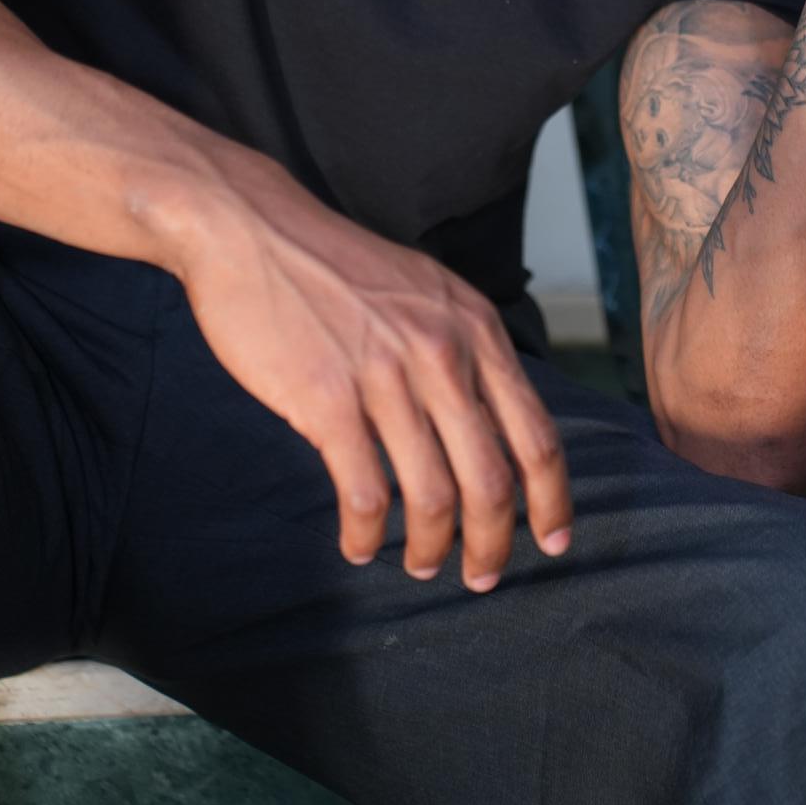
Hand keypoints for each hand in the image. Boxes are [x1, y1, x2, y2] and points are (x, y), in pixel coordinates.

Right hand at [174, 154, 572, 592]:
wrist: (252, 228)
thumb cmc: (335, 266)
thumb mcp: (426, 290)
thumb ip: (464, 348)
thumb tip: (493, 424)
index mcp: (475, 327)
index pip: (536, 434)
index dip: (552, 500)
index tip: (553, 542)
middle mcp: (443, 352)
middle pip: (494, 480)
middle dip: (494, 544)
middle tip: (481, 576)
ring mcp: (386, 376)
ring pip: (434, 497)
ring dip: (429, 548)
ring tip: (416, 565)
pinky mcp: (327, 399)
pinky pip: (364, 494)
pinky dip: (366, 535)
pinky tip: (358, 546)